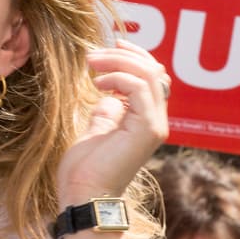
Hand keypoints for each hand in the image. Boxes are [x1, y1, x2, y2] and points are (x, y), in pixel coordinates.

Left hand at [57, 40, 169, 202]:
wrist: (84, 195)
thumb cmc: (85, 169)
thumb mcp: (96, 129)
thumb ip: (108, 112)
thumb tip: (108, 96)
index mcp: (146, 120)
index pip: (154, 76)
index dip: (136, 55)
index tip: (112, 43)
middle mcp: (156, 122)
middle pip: (154, 70)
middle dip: (123, 54)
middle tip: (92, 55)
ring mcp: (154, 126)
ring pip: (149, 75)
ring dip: (117, 62)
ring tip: (91, 64)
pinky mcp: (147, 130)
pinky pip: (141, 89)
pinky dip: (118, 78)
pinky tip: (97, 84)